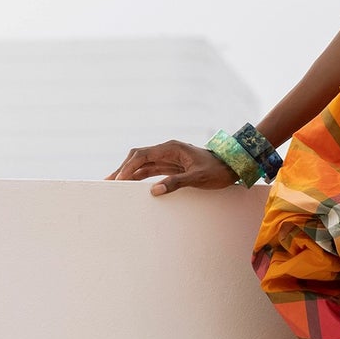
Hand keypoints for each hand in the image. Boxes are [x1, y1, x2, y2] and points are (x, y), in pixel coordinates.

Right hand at [108, 140, 240, 195]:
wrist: (231, 167)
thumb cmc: (217, 170)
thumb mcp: (198, 177)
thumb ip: (176, 182)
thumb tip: (154, 190)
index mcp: (171, 148)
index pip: (143, 154)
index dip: (128, 166)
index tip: (118, 179)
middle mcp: (167, 150)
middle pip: (138, 157)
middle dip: (123, 168)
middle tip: (108, 182)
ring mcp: (168, 158)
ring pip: (141, 164)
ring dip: (128, 173)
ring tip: (112, 185)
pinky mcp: (170, 167)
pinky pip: (149, 171)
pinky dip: (138, 177)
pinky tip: (128, 185)